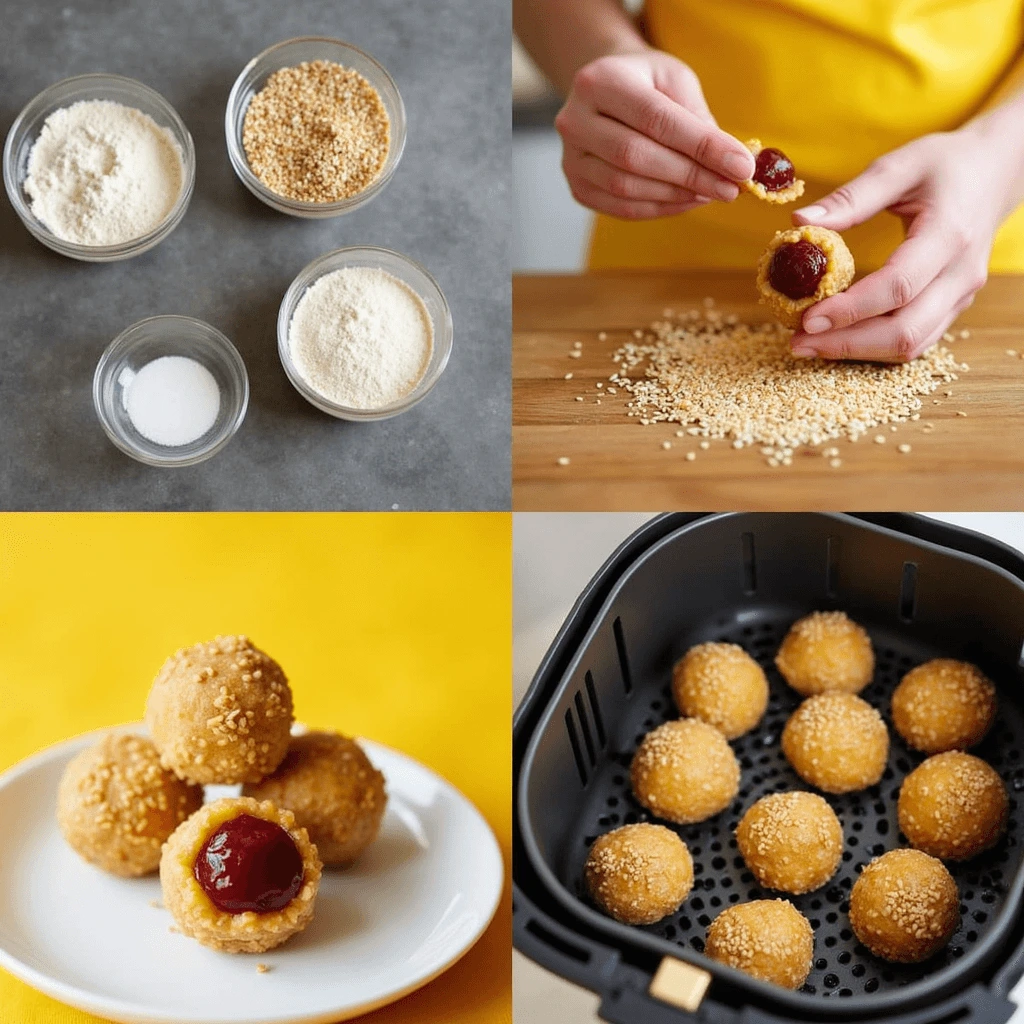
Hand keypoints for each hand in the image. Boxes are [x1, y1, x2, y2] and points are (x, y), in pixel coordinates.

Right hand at [555, 50, 755, 219]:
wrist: (605, 92)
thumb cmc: (646, 82)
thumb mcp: (675, 81)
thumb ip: (698, 119)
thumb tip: (732, 164)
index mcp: (600, 81)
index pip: (655, 119)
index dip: (701, 146)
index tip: (741, 165)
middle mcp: (574, 120)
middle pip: (636, 157)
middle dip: (690, 176)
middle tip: (731, 188)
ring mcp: (571, 158)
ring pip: (626, 187)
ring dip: (676, 196)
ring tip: (712, 192)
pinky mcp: (578, 187)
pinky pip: (621, 208)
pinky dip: (660, 209)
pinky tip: (687, 201)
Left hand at [790, 121, 1023, 361]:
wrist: (996, 172)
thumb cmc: (947, 164)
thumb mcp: (900, 165)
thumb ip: (851, 197)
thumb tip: (799, 221)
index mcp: (949, 234)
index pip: (898, 286)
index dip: (850, 309)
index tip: (807, 318)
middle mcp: (960, 274)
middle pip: (904, 330)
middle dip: (847, 343)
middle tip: (798, 343)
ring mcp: (961, 295)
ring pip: (910, 344)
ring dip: (857, 352)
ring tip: (810, 345)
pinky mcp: (953, 306)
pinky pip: (915, 340)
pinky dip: (875, 348)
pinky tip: (839, 340)